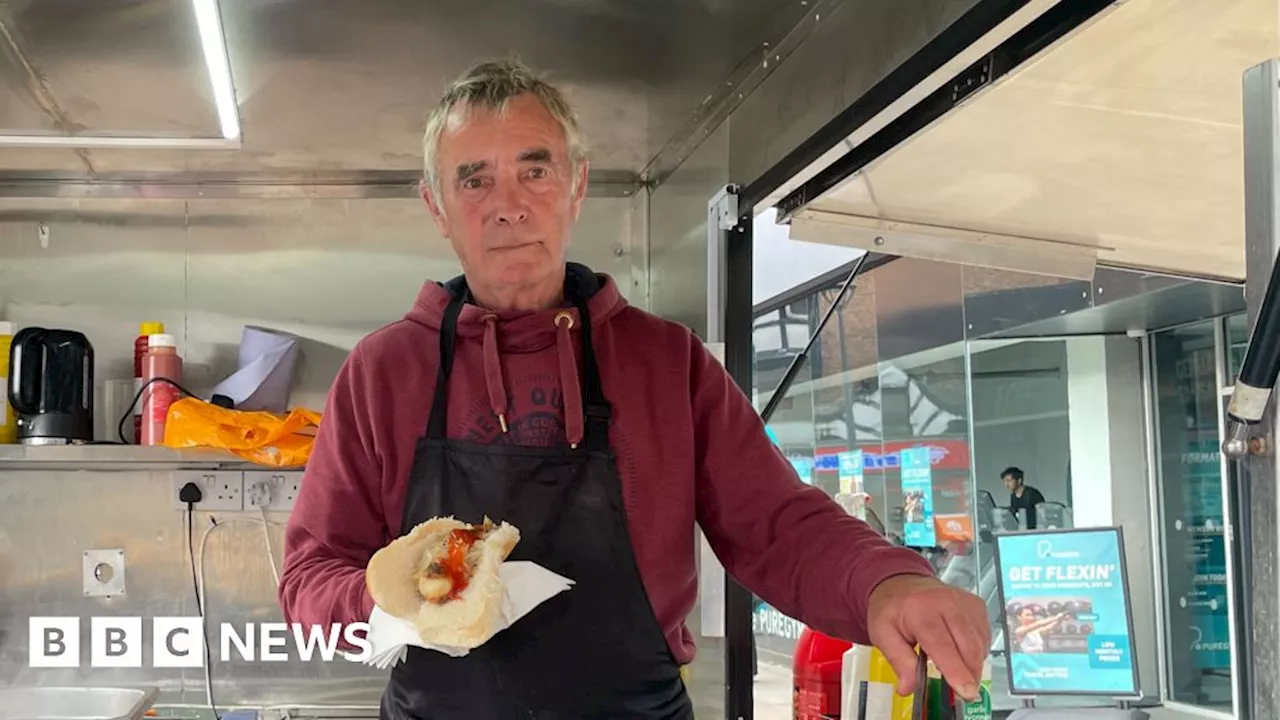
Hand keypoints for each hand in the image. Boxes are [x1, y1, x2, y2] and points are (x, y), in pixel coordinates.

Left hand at [867, 574, 990, 700]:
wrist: (902, 583)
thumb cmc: (892, 609)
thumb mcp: (883, 635)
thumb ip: (899, 662)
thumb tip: (908, 688)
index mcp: (921, 610)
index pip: (942, 645)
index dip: (956, 671)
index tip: (966, 692)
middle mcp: (947, 602)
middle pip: (968, 646)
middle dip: (970, 674)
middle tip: (964, 694)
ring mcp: (965, 602)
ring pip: (980, 643)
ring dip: (973, 664)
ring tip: (957, 671)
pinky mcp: (976, 605)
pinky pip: (984, 636)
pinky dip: (977, 651)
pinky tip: (962, 653)